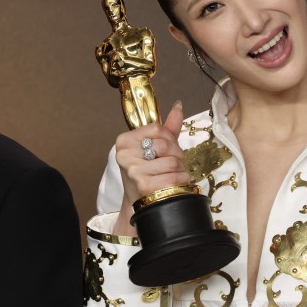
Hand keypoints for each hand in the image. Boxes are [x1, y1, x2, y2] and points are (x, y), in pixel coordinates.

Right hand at [113, 102, 191, 235]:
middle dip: (176, 155)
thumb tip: (178, 106)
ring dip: (179, 169)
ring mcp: (133, 170)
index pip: (158, 129)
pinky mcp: (143, 185)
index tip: (167, 148)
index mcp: (124, 141)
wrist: (141, 200)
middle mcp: (124, 155)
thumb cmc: (148, 171)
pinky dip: (181, 179)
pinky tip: (176, 183)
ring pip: (172, 161)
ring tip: (172, 174)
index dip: (170, 139)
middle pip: (166, 145)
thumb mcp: (154, 147)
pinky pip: (173, 176)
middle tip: (172, 163)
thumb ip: (167, 128)